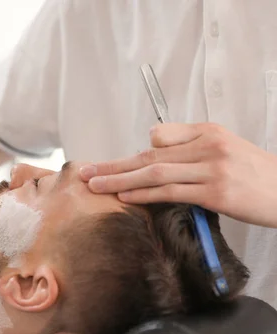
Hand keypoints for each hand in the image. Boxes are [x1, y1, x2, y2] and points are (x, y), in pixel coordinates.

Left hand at [78, 123, 276, 227]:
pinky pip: (171, 192)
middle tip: (85, 172)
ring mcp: (212, 169)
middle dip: (113, 164)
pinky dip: (144, 194)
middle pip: (149, 154)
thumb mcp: (224, 149)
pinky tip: (124, 196)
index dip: (132, 155)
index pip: (159, 137)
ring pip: (155, 172)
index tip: (108, 166)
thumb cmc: (254, 175)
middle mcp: (208, 146)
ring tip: (94, 185)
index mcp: (208, 132)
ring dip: (120, 179)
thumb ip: (188, 146)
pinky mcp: (216, 193)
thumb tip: (152, 146)